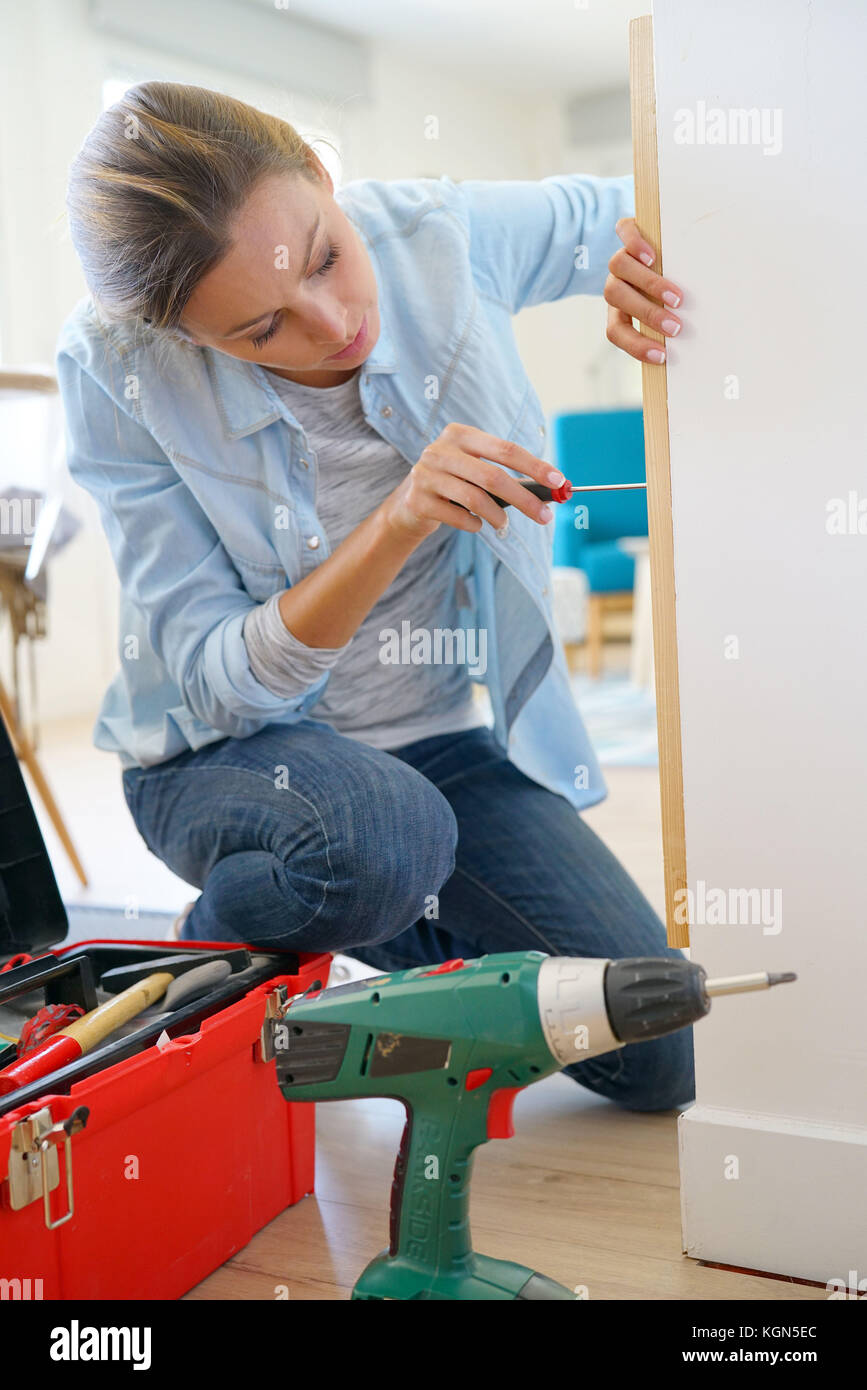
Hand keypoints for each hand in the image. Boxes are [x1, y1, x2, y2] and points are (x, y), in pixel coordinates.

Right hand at [382, 422, 565, 540]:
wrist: (409, 505)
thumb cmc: (454, 484)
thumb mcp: (474, 469)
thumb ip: (504, 473)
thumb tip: (550, 489)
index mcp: (460, 434)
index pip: (506, 449)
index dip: (534, 466)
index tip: (558, 481)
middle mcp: (440, 450)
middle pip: (493, 476)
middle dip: (524, 499)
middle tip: (545, 516)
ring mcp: (425, 475)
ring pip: (475, 499)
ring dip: (498, 517)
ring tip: (504, 525)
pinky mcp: (417, 500)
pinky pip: (458, 517)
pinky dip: (474, 525)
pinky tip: (476, 524)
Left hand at [604, 217, 683, 363]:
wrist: (659, 243)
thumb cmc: (671, 290)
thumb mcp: (668, 312)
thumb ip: (673, 325)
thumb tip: (704, 347)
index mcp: (619, 308)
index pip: (616, 331)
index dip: (635, 345)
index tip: (662, 356)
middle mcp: (616, 282)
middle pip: (615, 296)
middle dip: (647, 315)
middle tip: (676, 327)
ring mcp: (621, 257)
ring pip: (619, 266)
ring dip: (648, 284)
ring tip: (677, 296)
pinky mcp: (628, 229)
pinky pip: (624, 232)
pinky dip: (635, 243)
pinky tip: (653, 256)